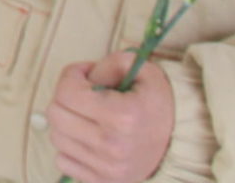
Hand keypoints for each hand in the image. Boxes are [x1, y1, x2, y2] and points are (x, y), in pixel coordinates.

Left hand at [48, 55, 173, 182]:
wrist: (179, 143)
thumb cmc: (158, 103)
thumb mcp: (144, 71)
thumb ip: (112, 63)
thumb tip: (85, 75)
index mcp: (122, 116)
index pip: (66, 92)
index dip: (71, 75)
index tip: (86, 74)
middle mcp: (112, 145)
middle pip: (55, 114)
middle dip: (65, 97)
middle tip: (84, 93)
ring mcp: (106, 167)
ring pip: (56, 137)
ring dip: (66, 121)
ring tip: (86, 115)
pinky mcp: (102, 181)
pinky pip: (63, 161)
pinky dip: (69, 146)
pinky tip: (87, 136)